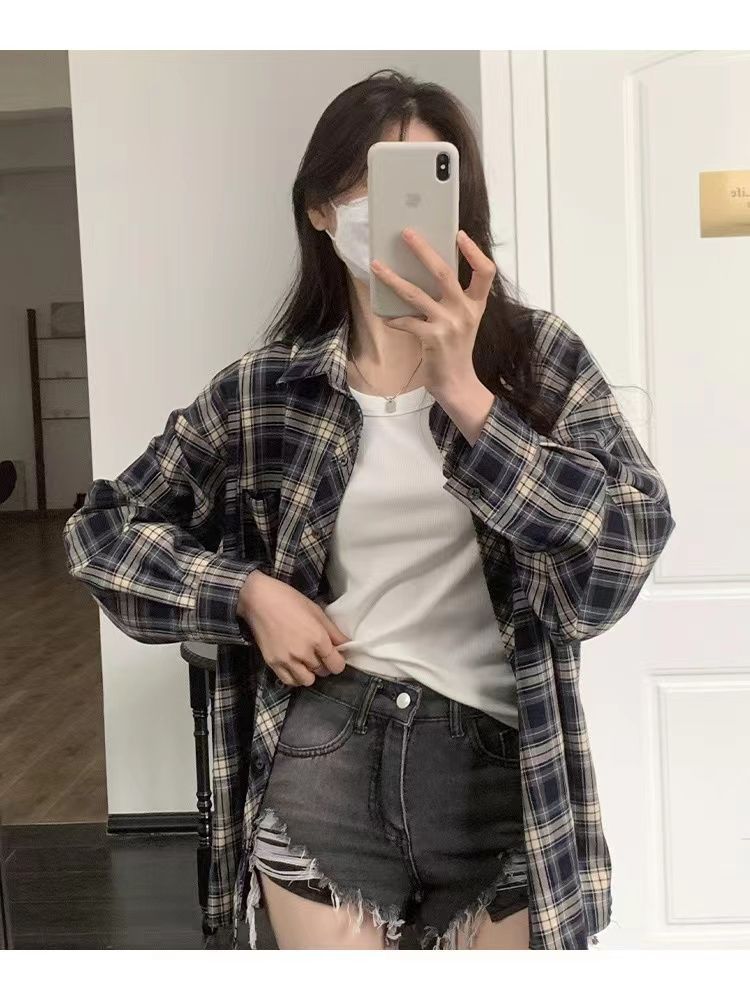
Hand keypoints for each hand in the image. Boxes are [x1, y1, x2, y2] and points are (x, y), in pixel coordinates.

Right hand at [237, 570, 349, 685]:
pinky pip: (290, 681)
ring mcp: (287, 660)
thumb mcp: (317, 612)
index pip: (336, 665)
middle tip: (319, 653)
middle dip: (324, 664)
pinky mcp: (273, 663)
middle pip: (322, 671)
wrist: (259, 600)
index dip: (338, 661)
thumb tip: (347, 645)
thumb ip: (333, 632)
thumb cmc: (289, 600)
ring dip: (310, 672)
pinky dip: (295, 676)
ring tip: (306, 660)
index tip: (335, 656)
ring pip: (307, 680)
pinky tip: (295, 665)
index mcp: (317, 638)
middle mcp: (303, 653)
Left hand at [370, 228, 495, 396]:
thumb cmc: (456, 348)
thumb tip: (426, 270)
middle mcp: (465, 311)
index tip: (459, 234)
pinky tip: (383, 314)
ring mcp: (448, 324)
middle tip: (406, 233)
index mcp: (476, 304)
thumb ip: (453, 298)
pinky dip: (392, 317)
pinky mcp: (432, 338)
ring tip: (377, 265)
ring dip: (393, 278)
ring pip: (416, 293)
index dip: (474, 252)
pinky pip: (405, 321)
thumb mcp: (464, 320)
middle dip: (423, 250)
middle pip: (444, 273)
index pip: (485, 272)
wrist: (456, 382)